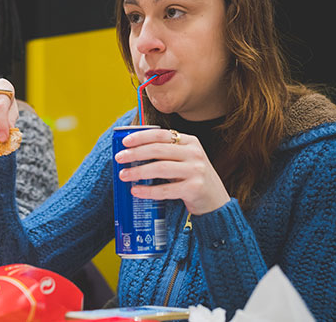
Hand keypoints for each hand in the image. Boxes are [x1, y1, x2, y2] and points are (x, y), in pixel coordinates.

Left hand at [114, 129, 229, 214]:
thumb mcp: (185, 159)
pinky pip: (166, 189)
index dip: (141, 136)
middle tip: (119, 158)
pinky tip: (136, 191)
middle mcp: (194, 153)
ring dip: (138, 171)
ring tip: (123, 175)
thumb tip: (132, 151)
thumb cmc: (193, 178)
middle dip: (135, 153)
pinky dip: (148, 190)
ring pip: (160, 168)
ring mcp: (196, 171)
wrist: (216, 201)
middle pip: (158, 150)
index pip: (162, 134)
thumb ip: (166, 153)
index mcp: (190, 141)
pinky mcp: (194, 189)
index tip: (124, 142)